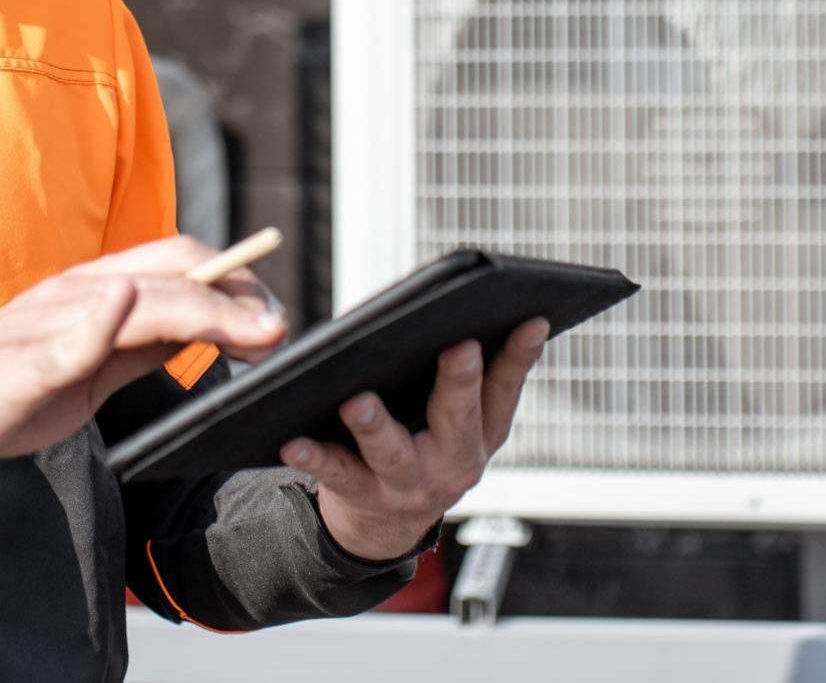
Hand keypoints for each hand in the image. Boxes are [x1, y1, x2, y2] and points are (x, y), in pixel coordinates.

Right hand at [0, 236, 285, 487]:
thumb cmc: (3, 397)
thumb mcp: (90, 368)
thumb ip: (142, 346)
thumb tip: (208, 330)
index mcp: (92, 292)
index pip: (177, 263)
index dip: (234, 280)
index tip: (275, 315)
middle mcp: (72, 293)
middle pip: (169, 273)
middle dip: (235, 296)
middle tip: (280, 329)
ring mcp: (44, 324)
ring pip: (133, 300)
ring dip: (199, 310)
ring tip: (249, 331)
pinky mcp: (17, 365)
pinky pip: (59, 342)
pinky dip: (94, 324)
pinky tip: (122, 312)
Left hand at [280, 317, 548, 562]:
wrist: (384, 526)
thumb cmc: (420, 445)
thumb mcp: (456, 419)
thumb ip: (456, 371)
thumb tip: (429, 300)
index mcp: (482, 430)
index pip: (506, 385)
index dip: (521, 353)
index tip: (531, 320)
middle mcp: (454, 459)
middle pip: (457, 416)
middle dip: (460, 381)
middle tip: (460, 349)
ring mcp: (409, 481)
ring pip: (392, 451)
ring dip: (375, 425)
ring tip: (356, 403)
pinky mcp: (362, 493)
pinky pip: (337, 472)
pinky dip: (314, 456)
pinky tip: (294, 441)